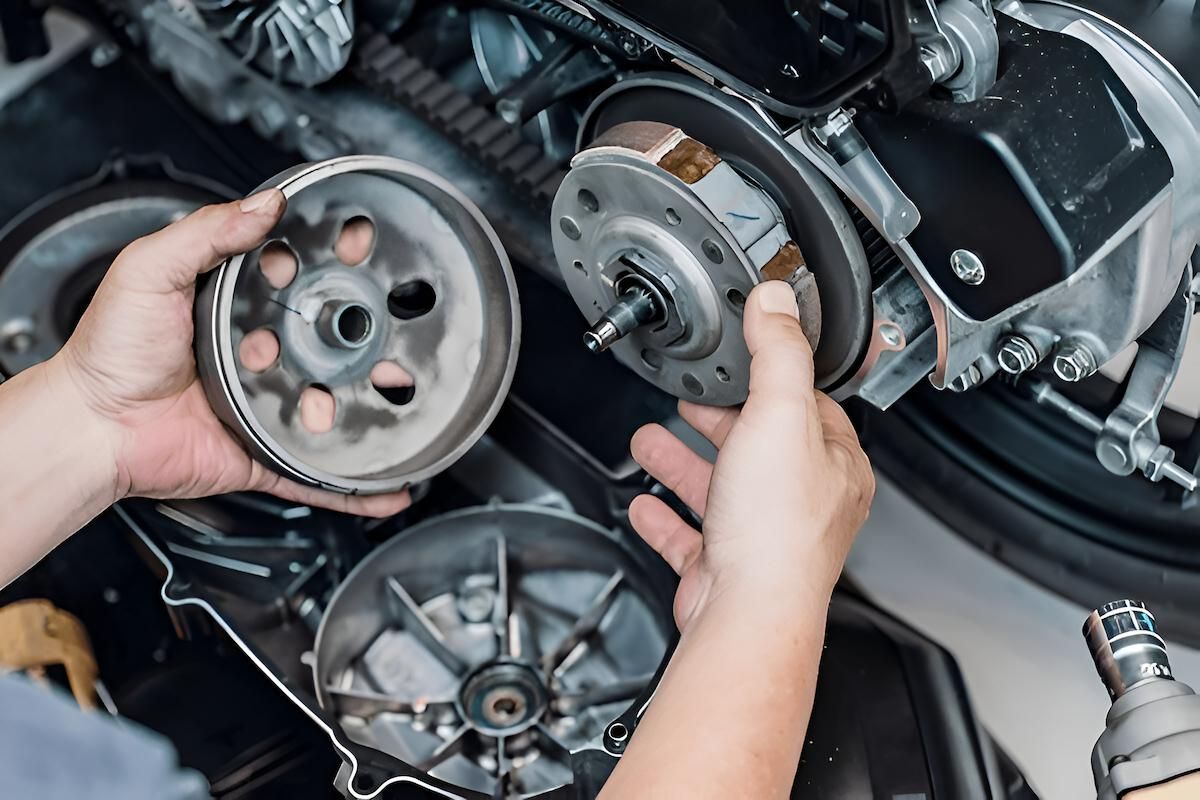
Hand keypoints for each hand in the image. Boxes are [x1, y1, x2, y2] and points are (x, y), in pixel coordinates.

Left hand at [51, 190, 410, 515]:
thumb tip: (263, 204)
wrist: (93, 429)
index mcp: (237, 310)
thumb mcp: (149, 270)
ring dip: (366, 403)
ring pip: (333, 404)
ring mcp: (267, 406)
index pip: (300, 281)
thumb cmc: (109, 354)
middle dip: (364, 338)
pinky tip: (389, 483)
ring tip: (392, 392)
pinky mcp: (265, 453)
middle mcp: (260, 356)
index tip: (361, 250)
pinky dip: (355, 486)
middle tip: (384, 328)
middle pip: (329, 344)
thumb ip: (206, 232)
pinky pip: (316, 473)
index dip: (334, 265)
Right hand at [629, 281, 873, 629]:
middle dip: (719, 421)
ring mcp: (763, 537)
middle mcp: (804, 503)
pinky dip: (666, 517)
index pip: (808, 407)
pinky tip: (645, 504)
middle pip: (758, 446)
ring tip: (651, 440)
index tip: (743, 364)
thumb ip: (778, 352)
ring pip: (720, 488)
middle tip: (693, 401)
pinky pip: (691, 535)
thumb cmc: (776, 528)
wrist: (749, 613)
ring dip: (683, 463)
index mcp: (833, 465)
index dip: (771, 381)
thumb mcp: (780, 414)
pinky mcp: (725, 568)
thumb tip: (777, 301)